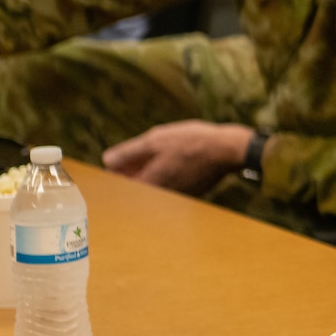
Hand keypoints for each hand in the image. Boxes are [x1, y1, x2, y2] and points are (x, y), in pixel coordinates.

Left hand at [102, 121, 251, 195]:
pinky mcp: (191, 192)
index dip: (115, 174)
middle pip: (137, 188)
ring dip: (150, 173)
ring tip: (156, 154)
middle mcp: (162, 195)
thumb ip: (129, 152)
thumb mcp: (155, 140)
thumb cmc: (192, 142)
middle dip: (132, 173)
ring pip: (155, 186)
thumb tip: (107, 160)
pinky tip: (174, 159)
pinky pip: (170, 186)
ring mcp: (177, 196)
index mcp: (150, 183)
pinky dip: (167, 175)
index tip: (115, 164)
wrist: (228, 149)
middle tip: (132, 157)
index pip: (121, 187)